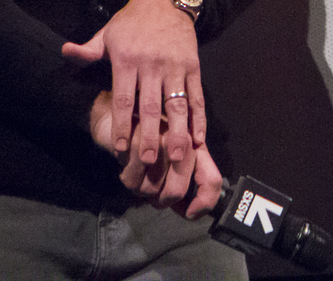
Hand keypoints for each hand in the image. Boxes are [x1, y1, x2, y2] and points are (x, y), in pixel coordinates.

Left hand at [64, 0, 203, 179]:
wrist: (166, 1)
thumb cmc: (131, 23)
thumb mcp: (106, 34)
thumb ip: (87, 51)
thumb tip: (65, 52)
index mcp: (128, 59)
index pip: (124, 98)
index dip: (123, 125)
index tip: (121, 148)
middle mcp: (152, 64)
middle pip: (152, 105)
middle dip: (150, 135)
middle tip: (149, 160)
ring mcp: (175, 66)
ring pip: (178, 103)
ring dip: (178, 131)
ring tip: (177, 155)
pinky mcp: (193, 66)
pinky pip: (197, 95)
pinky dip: (199, 118)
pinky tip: (198, 138)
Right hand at [88, 91, 221, 216]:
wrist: (121, 118)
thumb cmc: (150, 143)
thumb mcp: (171, 163)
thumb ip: (184, 184)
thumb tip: (193, 213)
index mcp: (196, 148)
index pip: (211, 180)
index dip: (204, 203)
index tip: (191, 213)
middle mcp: (183, 142)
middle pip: (175, 192)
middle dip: (161, 199)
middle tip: (153, 186)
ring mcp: (162, 139)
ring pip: (150, 190)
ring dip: (140, 187)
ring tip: (140, 170)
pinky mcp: (139, 138)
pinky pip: (131, 179)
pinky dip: (127, 176)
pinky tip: (128, 162)